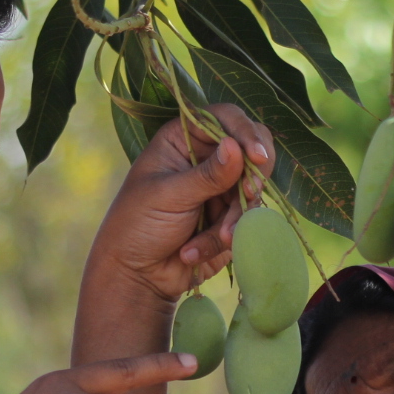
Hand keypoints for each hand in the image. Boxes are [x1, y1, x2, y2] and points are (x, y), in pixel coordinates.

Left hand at [85, 103, 277, 305]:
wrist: (137, 275)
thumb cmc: (138, 226)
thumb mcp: (169, 196)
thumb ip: (207, 175)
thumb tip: (237, 147)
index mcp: (182, 138)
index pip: (224, 118)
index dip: (245, 132)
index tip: (256, 157)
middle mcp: (205, 157)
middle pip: (250, 150)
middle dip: (252, 175)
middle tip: (249, 194)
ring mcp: (221, 187)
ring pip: (253, 189)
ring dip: (237, 216)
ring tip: (219, 237)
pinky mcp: (230, 216)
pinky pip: (248, 219)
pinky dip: (229, 236)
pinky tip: (196, 252)